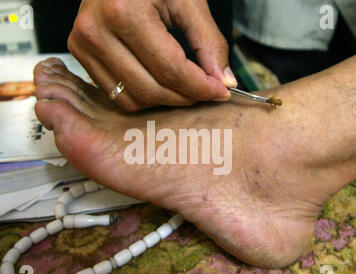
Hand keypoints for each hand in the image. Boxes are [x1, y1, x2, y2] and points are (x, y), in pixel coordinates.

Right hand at [68, 0, 236, 110]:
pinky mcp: (80, 55)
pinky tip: (160, 84)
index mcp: (123, 11)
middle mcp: (96, 32)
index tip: (220, 92)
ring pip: (134, 99)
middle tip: (205, 91)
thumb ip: (208, 41)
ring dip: (165, 101)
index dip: (200, 87)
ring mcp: (83, 46)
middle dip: (185, 97)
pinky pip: (117, 96)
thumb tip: (223, 82)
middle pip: (151, 89)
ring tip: (183, 87)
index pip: (170, 68)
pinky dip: (144, 97)